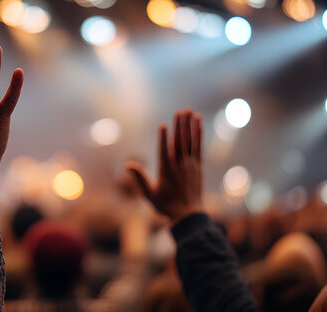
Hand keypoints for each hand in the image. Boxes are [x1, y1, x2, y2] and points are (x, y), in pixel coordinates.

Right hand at [126, 110, 202, 224]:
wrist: (188, 215)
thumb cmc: (165, 206)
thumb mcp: (149, 194)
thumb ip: (139, 178)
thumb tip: (127, 164)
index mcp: (166, 171)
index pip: (165, 151)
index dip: (164, 138)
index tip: (163, 125)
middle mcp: (180, 166)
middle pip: (179, 142)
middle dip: (179, 126)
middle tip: (180, 111)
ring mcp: (190, 165)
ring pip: (190, 141)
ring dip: (189, 125)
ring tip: (189, 111)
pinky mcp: (198, 166)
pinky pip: (198, 147)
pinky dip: (198, 134)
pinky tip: (198, 123)